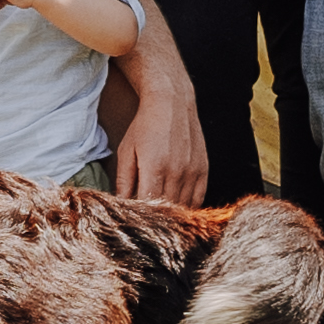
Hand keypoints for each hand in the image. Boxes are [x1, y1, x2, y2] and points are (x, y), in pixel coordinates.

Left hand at [115, 70, 209, 208]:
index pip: (148, 206)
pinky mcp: (203, 169)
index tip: (133, 220)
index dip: (141, 217)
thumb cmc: (144, 126)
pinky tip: (178, 208)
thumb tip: (121, 205)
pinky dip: (188, 208)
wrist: (172, 102)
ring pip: (183, 207)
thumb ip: (124, 181)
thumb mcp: (126, 151)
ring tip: (160, 217)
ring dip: (172, 215)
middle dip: (155, 218)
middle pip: (167, 210)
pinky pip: (198, 199)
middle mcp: (176, 172)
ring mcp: (192, 171)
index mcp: (154, 168)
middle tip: (145, 222)